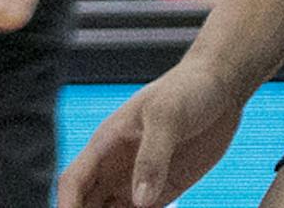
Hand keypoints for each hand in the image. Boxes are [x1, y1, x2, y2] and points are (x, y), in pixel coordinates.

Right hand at [56, 59, 243, 207]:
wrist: (218, 87)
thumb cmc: (187, 90)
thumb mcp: (167, 117)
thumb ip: (152, 158)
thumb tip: (139, 203)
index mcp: (107, 142)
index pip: (74, 181)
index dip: (66, 206)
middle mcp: (117, 164)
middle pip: (88, 202)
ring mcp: (139, 178)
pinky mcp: (163, 188)